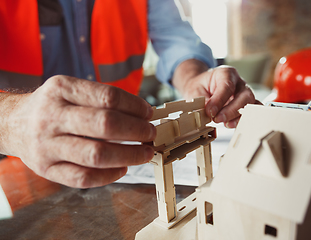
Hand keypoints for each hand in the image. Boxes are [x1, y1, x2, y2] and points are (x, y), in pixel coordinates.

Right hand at [0, 75, 155, 187]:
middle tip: (150, 134)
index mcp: (61, 89)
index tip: (148, 113)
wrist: (13, 124)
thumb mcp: (70, 91)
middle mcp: (51, 116)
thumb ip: (100, 99)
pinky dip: (109, 175)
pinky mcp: (46, 169)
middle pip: (105, 125)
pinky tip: (123, 168)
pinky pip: (83, 178)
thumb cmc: (52, 107)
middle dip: (136, 131)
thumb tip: (141, 115)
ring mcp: (47, 145)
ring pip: (97, 154)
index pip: (108, 97)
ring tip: (144, 152)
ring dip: (129, 155)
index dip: (135, 107)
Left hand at [172, 59, 259, 127]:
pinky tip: (232, 125)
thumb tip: (209, 113)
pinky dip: (243, 120)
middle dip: (231, 110)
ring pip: (250, 105)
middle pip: (244, 95)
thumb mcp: (196, 91)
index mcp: (226, 73)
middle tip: (217, 119)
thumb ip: (202, 101)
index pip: (227, 86)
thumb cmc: (200, 87)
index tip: (210, 112)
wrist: (202, 87)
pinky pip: (251, 113)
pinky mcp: (246, 105)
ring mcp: (245, 94)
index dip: (219, 101)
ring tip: (226, 124)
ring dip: (239, 117)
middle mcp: (239, 82)